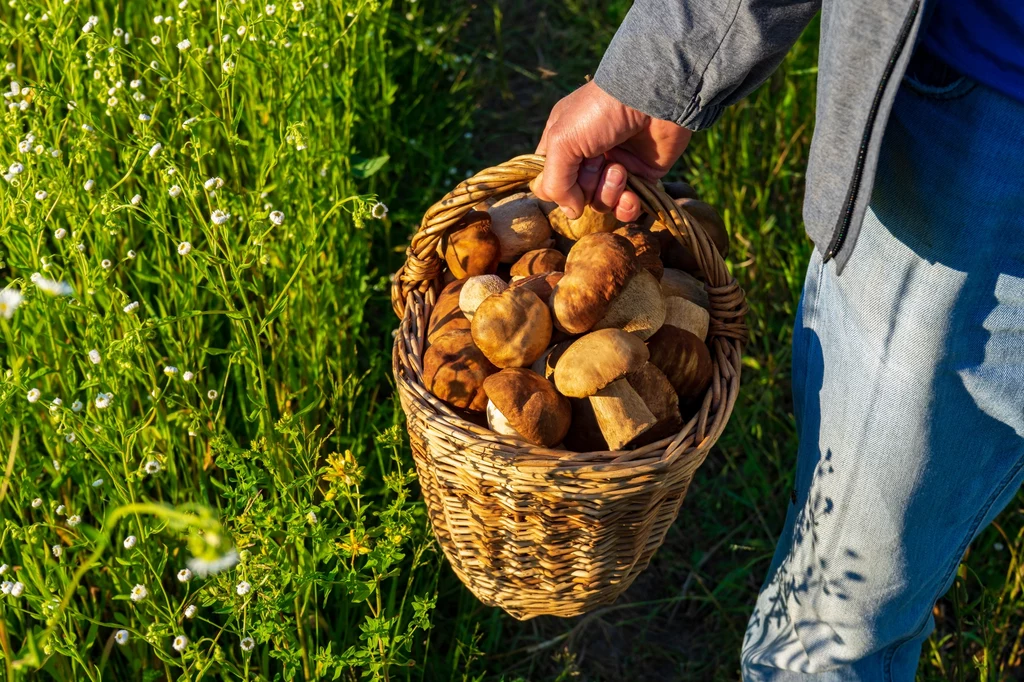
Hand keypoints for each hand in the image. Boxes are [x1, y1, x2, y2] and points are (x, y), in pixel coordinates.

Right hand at [533, 80, 691, 222]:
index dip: (554, 188)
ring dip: (608, 192)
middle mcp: (587, 157)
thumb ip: (555, 182)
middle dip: (586, 186)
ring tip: (620, 170)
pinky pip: (627, 208)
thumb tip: (571, 213)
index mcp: (563, 143)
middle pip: (575, 196)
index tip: (564, 176)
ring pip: (600, 203)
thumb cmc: (601, 112)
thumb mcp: (563, 141)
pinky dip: (627, 207)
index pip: (547, 180)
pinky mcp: (641, 177)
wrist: (652, 98)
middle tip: (598, 162)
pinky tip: (631, 195)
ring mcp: (614, 168)